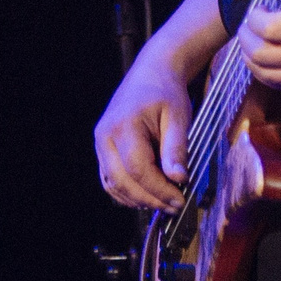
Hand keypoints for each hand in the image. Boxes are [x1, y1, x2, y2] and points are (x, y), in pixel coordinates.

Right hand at [95, 55, 193, 211]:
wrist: (151, 73)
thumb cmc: (166, 92)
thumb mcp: (178, 117)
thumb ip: (176, 148)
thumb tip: (179, 179)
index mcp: (123, 125)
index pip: (138, 169)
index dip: (159, 189)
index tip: (180, 199)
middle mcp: (105, 136)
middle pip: (122, 181)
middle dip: (149, 199)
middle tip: (174, 207)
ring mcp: (101, 143)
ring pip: (113, 184)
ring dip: (137, 200)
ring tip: (163, 203)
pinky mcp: (103, 149)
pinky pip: (110, 179)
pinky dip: (127, 192)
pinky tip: (148, 195)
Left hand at [238, 0, 280, 88]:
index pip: (269, 29)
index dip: (254, 20)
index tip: (255, 9)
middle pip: (262, 55)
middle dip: (246, 40)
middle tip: (247, 27)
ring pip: (268, 74)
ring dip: (251, 59)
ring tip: (250, 43)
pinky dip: (266, 74)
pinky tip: (264, 59)